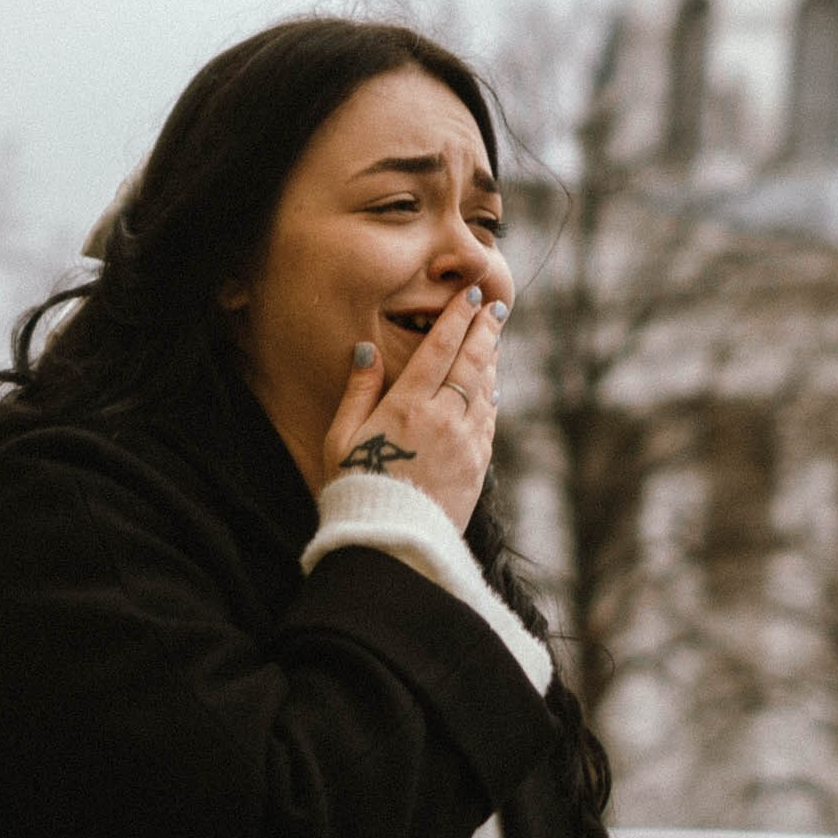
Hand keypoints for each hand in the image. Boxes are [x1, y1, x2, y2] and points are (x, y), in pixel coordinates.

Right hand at [323, 285, 504, 529]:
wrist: (391, 541)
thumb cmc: (356, 487)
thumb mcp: (342, 438)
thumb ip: (358, 392)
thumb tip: (366, 350)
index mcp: (407, 406)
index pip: (439, 350)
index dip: (456, 319)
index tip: (471, 296)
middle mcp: (443, 418)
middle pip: (471, 362)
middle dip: (484, 330)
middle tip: (495, 306)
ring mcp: (465, 442)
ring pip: (485, 389)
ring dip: (490, 360)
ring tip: (493, 339)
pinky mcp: (477, 465)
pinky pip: (488, 420)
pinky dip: (491, 397)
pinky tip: (490, 387)